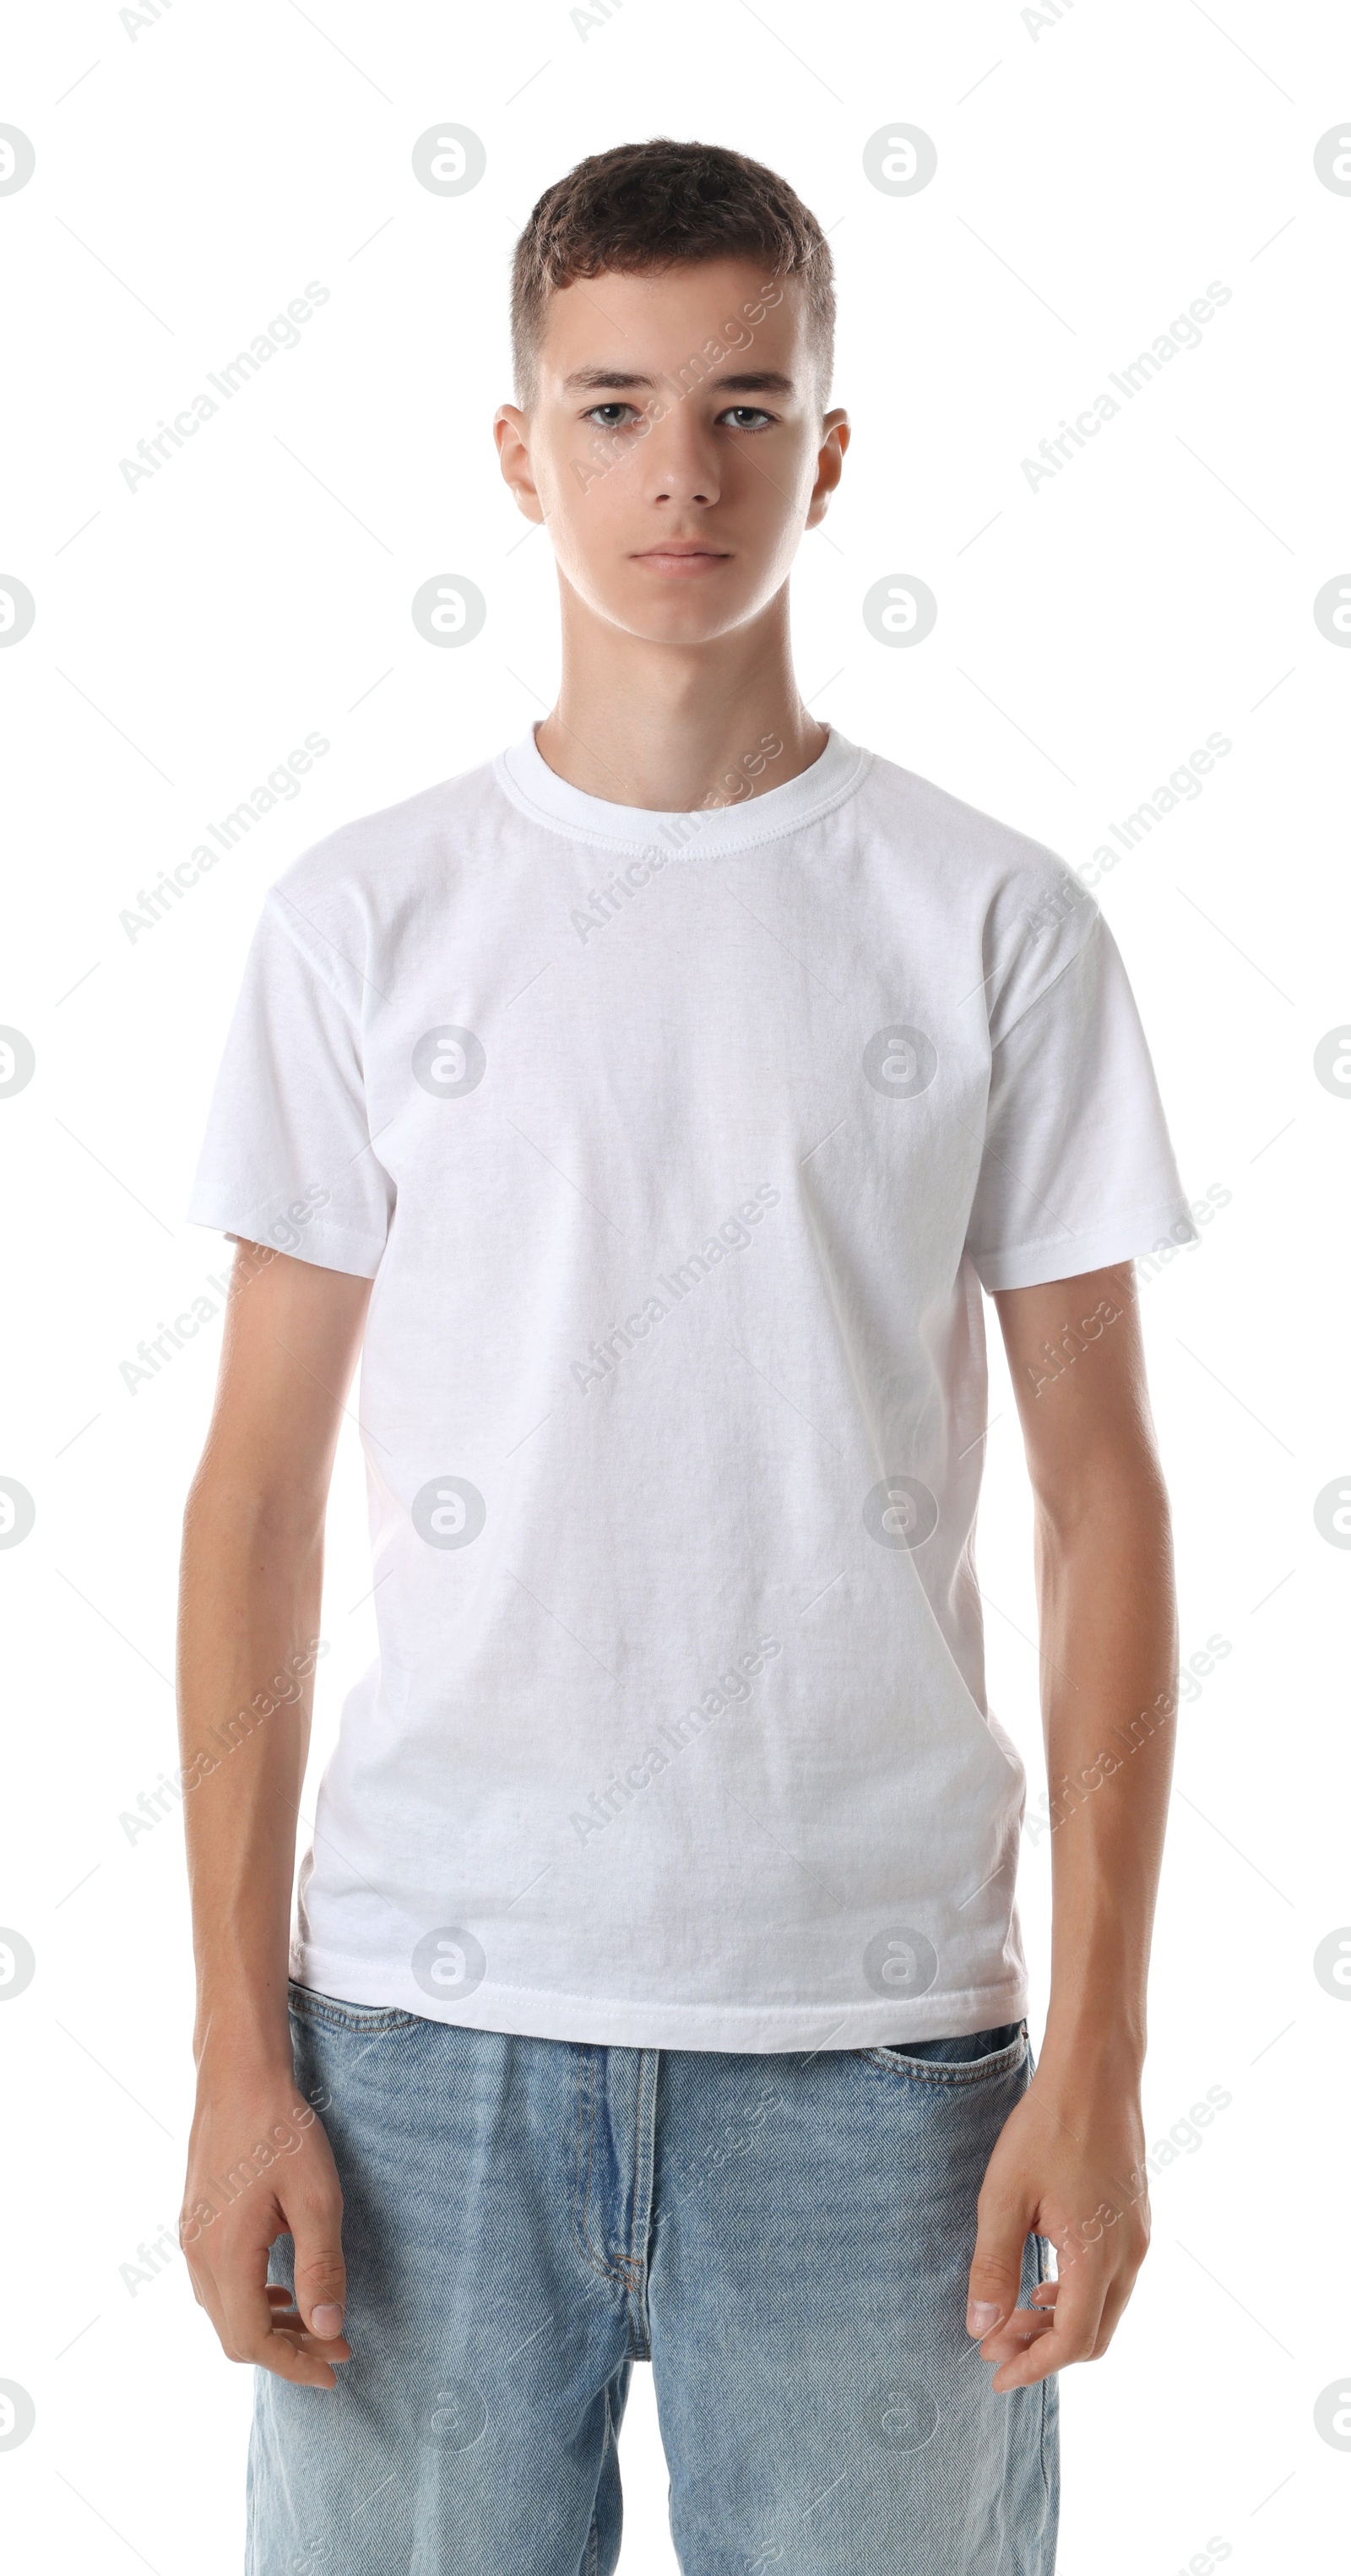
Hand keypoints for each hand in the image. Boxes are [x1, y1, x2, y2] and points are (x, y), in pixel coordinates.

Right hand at [180, 2056, 350, 2388]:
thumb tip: (326, 2329)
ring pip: (224, 2311)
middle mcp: (198, 2255)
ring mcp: (191, 2239)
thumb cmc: (281, 2130)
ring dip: (269, 2326)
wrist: (238, 2077)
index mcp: (225, 2256)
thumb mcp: (316, 2198)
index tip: (335, 2368)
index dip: (294, 2364)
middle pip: (234, 2335)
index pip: (252, 2340)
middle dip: (286, 2351)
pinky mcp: (195, 2222)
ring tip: (315, 2322)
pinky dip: (251, 2300)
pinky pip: (217, 2284)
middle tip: (336, 2345)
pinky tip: (282, 2288)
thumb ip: (321, 2267)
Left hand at [966, 2062, 1149, 2391]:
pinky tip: (1043, 2280)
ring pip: (1105, 2310)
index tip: (994, 2373)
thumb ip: (993, 2267)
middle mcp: (1129, 2257)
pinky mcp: (1137, 2220)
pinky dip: (1078, 2296)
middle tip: (995, 2343)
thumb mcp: (1004, 2198)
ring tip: (1013, 2313)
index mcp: (1097, 2259)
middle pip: (1093, 2336)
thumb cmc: (1047, 2129)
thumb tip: (980, 2330)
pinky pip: (1112, 2281)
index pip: (1071, 2342)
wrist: (1095, 2073)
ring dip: (1061, 2323)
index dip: (1032, 2365)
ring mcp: (1139, 2238)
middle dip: (1044, 2349)